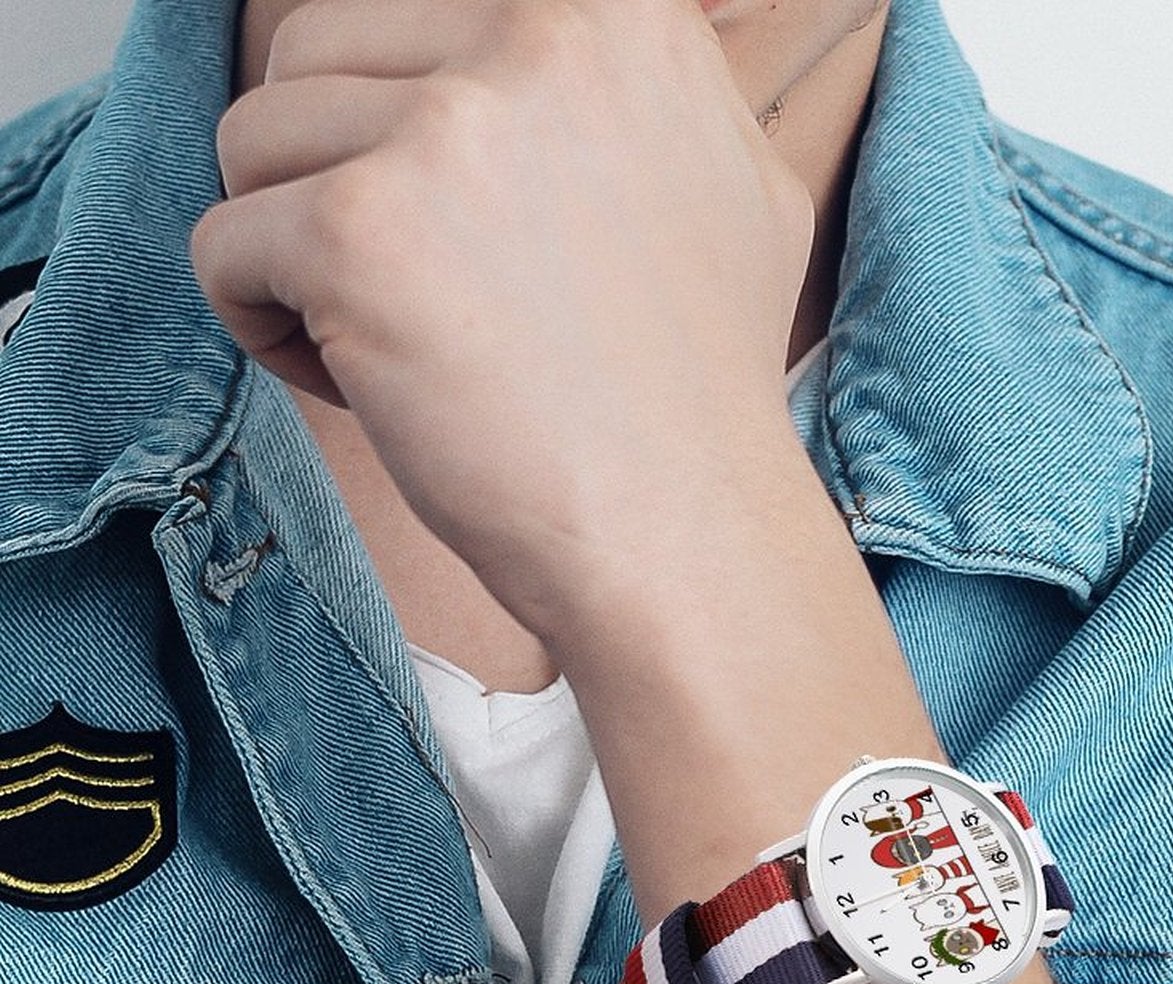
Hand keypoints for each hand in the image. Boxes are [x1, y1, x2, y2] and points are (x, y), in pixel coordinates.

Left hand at [189, 0, 817, 639]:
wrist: (689, 531)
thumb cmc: (704, 395)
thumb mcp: (739, 191)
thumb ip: (646, 96)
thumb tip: (590, 40)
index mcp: (614, 12)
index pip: (408, 17)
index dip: (399, 132)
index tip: (449, 232)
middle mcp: (534, 37)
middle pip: (313, 55)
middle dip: (328, 176)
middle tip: (410, 294)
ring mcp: (445, 132)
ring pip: (253, 143)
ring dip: (294, 251)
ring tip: (387, 346)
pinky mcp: (359, 233)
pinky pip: (222, 245)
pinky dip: (263, 326)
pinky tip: (358, 387)